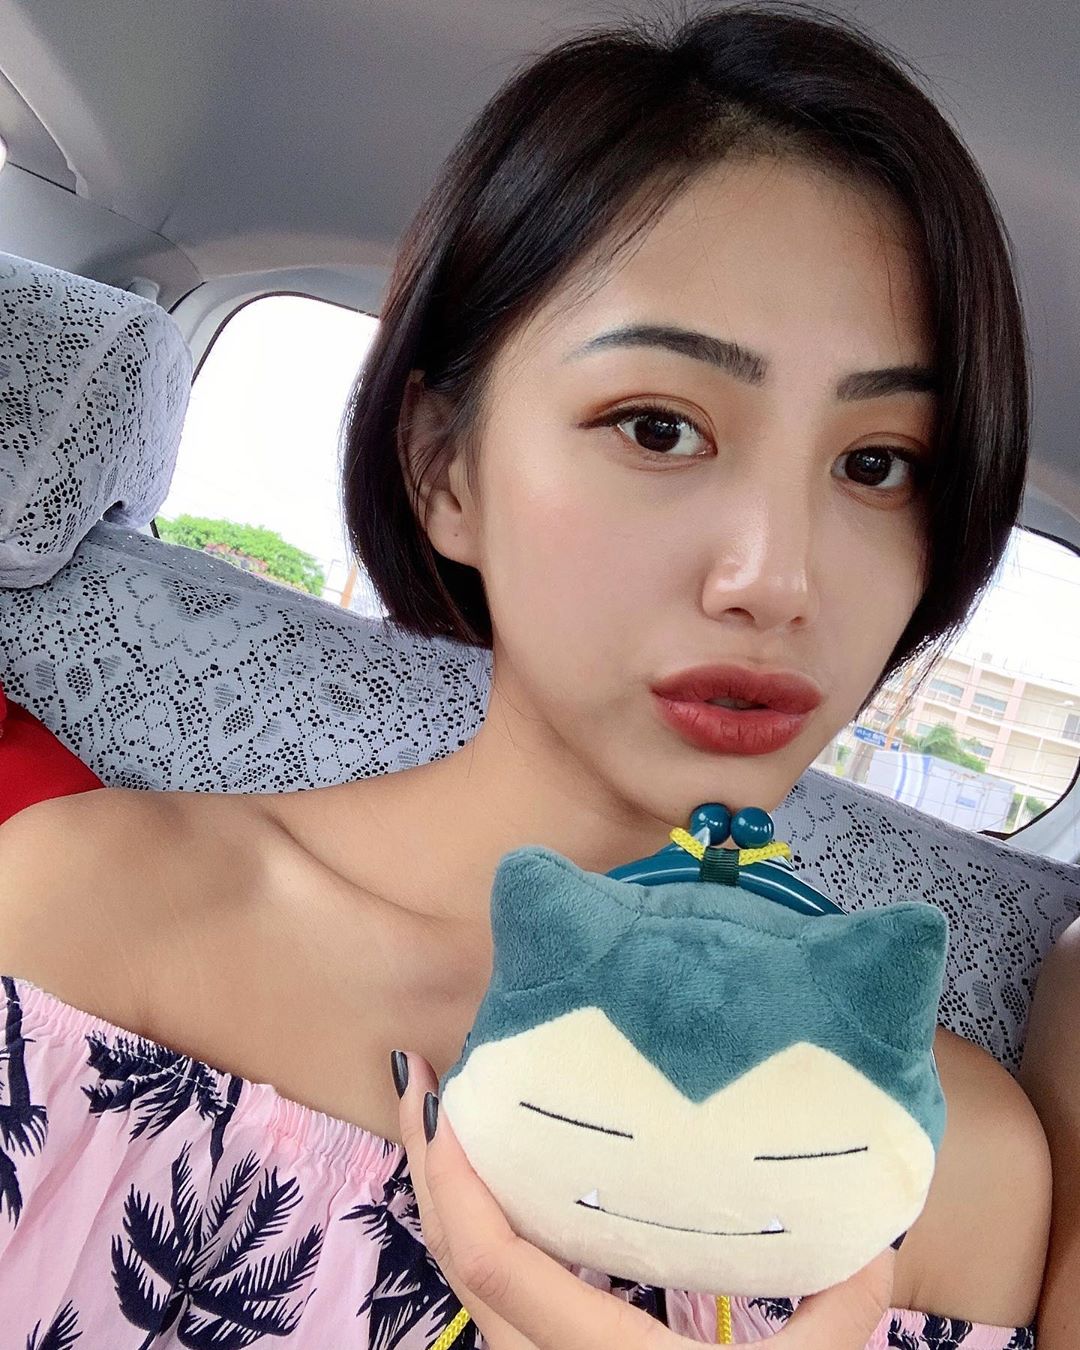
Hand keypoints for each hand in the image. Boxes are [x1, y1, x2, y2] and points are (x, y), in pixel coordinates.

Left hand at [395, 1050, 896, 1348]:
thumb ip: (841, 1310)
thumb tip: (883, 1230)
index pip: (493, 1263)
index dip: (458, 1183)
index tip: (452, 1103)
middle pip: (452, 1257)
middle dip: (426, 1164)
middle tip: (419, 1076)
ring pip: (458, 1274)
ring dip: (442, 1191)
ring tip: (443, 1110)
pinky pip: (484, 1289)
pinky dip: (469, 1226)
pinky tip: (486, 1181)